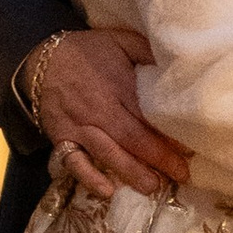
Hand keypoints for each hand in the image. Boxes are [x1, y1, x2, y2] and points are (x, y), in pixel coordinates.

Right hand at [36, 26, 187, 202]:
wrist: (42, 60)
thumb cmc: (88, 52)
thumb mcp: (120, 40)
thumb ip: (147, 51)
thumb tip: (179, 61)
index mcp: (119, 85)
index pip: (148, 114)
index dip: (169, 133)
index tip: (189, 148)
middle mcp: (100, 109)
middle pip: (133, 137)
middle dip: (159, 159)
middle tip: (182, 175)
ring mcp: (80, 126)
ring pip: (108, 152)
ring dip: (131, 171)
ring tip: (153, 187)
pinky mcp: (62, 138)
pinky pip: (74, 161)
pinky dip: (88, 177)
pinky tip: (107, 191)